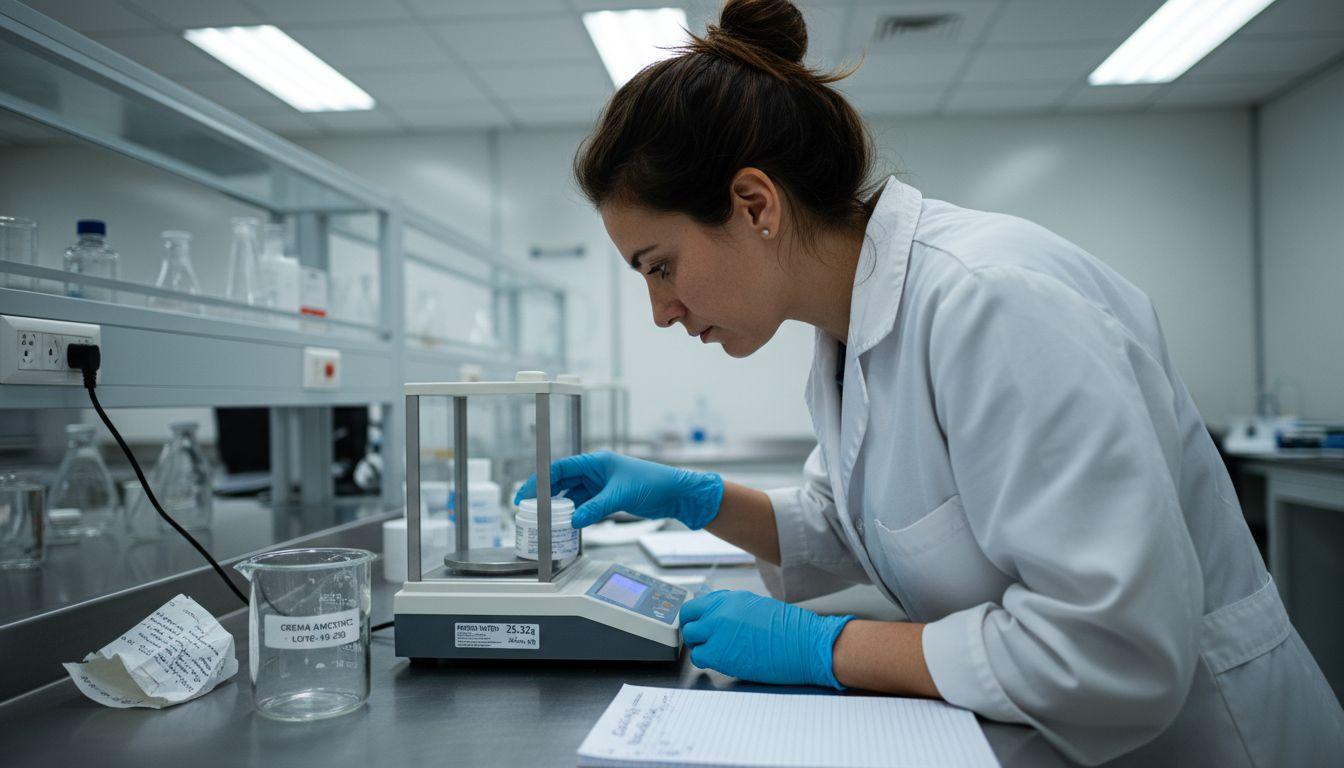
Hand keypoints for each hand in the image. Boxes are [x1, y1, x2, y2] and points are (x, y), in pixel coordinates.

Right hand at [512, 451, 723, 528]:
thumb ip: (595, 508)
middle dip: (546, 495)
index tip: (525, 494)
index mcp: (596, 461)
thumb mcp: (620, 496)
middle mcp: (596, 471)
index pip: (560, 468)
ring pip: (573, 495)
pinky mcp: (608, 498)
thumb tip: (574, 521)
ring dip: (561, 507)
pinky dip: (576, 514)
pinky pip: (585, 505)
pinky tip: (568, 524)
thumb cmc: (653, 483)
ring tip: (546, 520)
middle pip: (562, 482)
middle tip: (530, 510)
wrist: (676, 494)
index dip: (540, 480)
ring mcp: (601, 485)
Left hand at [679, 590, 852, 688]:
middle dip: (694, 631)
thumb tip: (719, 616)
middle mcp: (720, 611)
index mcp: (730, 598)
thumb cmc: (791, 630)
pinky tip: (724, 662)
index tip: (700, 626)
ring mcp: (717, 631)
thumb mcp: (758, 607)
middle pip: (688, 619)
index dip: (696, 617)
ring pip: (691, 638)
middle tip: (706, 641)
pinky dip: (707, 661)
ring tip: (720, 652)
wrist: (806, 644)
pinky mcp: (719, 653)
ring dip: (702, 646)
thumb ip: (734, 610)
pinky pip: (699, 657)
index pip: (696, 604)